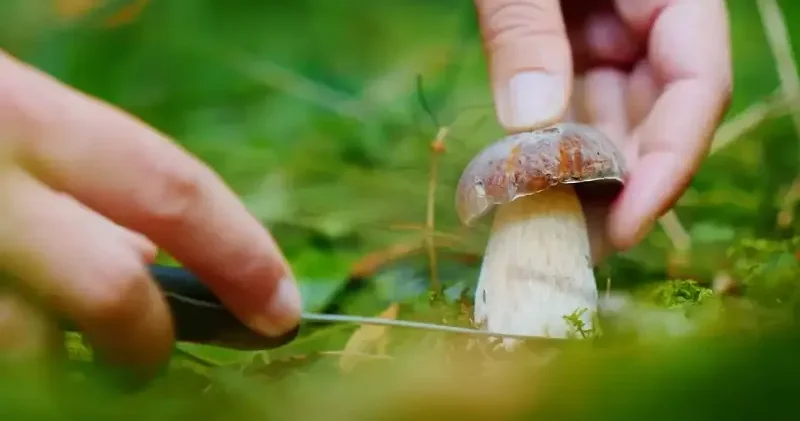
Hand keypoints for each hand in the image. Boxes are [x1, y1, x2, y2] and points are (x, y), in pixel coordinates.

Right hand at [0, 50, 301, 375]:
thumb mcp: (11, 126)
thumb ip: (82, 187)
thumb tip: (157, 265)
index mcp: (23, 117)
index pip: (171, 190)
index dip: (241, 256)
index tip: (284, 311)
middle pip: (114, 292)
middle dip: (148, 347)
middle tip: (146, 364)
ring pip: (28, 355)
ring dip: (60, 376)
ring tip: (55, 361)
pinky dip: (12, 369)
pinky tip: (10, 342)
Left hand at [473, 0, 732, 253]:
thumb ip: (527, 29)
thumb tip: (531, 121)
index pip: (699, 86)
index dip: (669, 164)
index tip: (624, 227)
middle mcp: (647, 25)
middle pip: (653, 120)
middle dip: (615, 189)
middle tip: (571, 248)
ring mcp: (605, 39)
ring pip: (605, 123)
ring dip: (576, 179)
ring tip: (541, 231)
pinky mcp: (565, 48)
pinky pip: (566, 107)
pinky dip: (545, 149)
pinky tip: (522, 188)